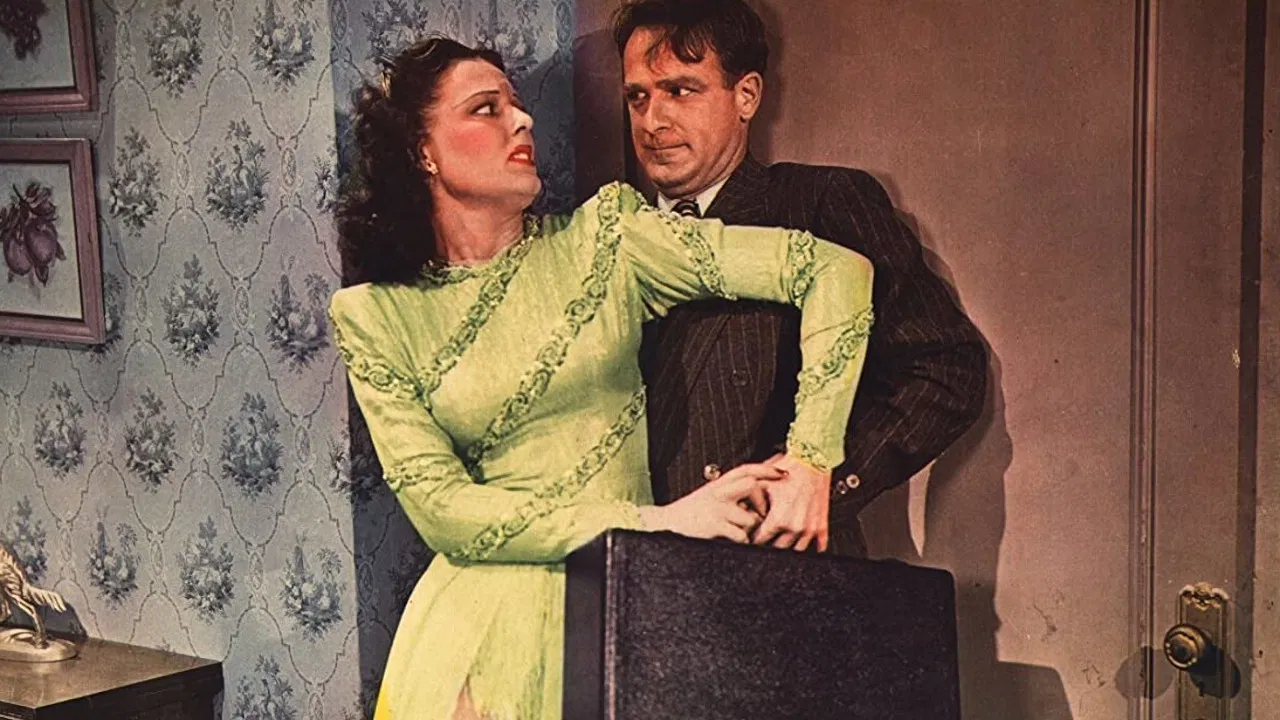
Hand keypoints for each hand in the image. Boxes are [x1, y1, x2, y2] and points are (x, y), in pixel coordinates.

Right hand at [638, 464, 782, 542]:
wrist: (664, 526)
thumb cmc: (690, 515)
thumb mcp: (709, 498)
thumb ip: (730, 496)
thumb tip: (757, 501)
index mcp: (717, 484)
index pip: (747, 470)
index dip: (767, 469)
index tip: (784, 474)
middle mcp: (718, 492)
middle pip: (753, 486)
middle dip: (763, 502)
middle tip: (762, 515)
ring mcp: (716, 508)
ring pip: (750, 519)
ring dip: (750, 531)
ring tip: (739, 535)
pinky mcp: (714, 525)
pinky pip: (741, 536)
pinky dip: (741, 543)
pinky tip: (730, 543)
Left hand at [752, 454, 831, 551]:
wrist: (812, 461)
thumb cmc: (789, 469)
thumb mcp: (762, 483)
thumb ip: (751, 501)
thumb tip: (741, 511)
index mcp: (778, 519)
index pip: (760, 540)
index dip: (754, 538)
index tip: (752, 535)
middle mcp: (794, 527)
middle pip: (777, 548)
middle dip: (770, 544)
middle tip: (766, 538)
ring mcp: (809, 528)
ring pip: (796, 550)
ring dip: (788, 546)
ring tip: (782, 539)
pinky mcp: (821, 525)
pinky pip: (819, 545)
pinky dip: (812, 547)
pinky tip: (804, 544)